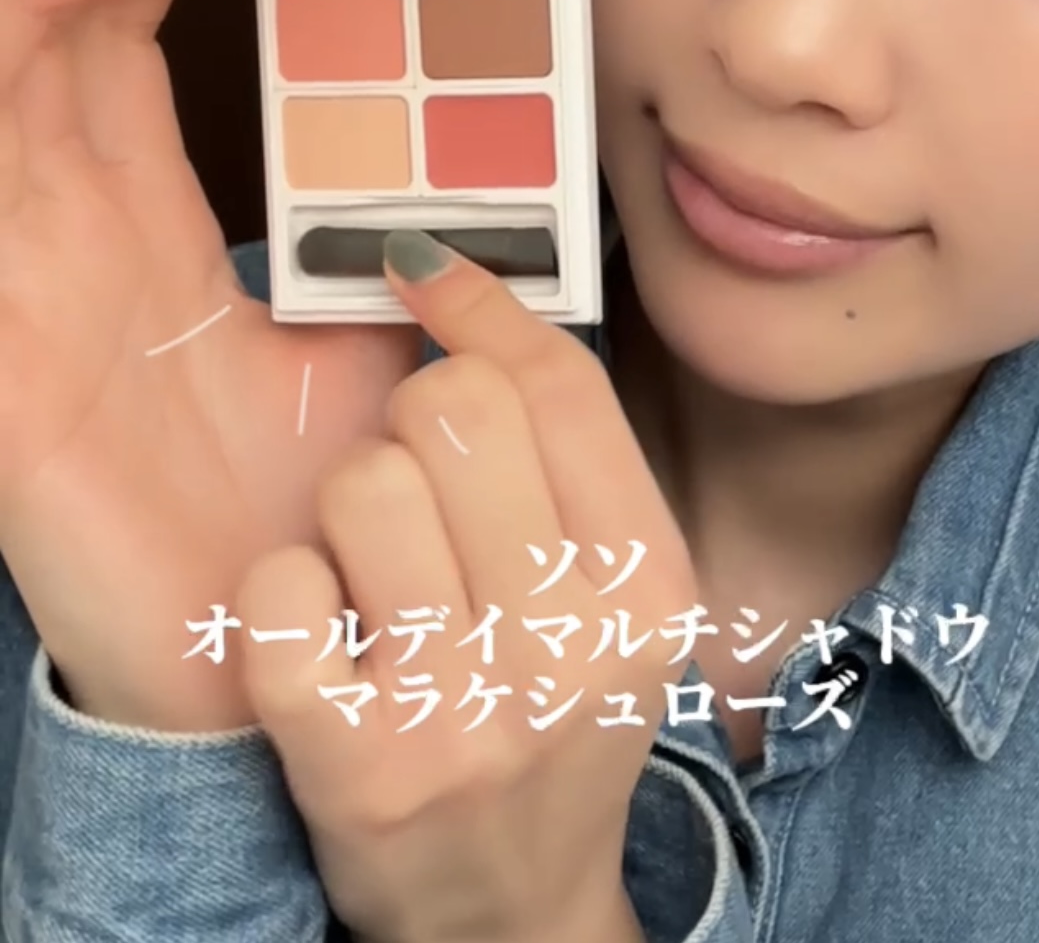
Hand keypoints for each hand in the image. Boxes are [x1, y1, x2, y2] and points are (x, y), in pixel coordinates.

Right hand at [0, 0, 419, 730]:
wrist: (286, 647)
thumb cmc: (324, 507)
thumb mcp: (374, 354)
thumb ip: (393, 266)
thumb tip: (436, 191)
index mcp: (150, 239)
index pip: (109, 69)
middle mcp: (73, 247)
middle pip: (45, 57)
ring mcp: (24, 292)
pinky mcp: (3, 359)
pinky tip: (44, 20)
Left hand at [237, 232, 694, 942]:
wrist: (509, 907)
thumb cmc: (556, 718)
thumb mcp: (618, 597)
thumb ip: (571, 462)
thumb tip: (467, 295)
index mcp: (649, 585)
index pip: (559, 385)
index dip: (479, 303)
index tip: (423, 270)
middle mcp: (571, 647)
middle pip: (458, 410)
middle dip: (413, 417)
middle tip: (415, 477)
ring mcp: (465, 712)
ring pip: (362, 486)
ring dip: (347, 512)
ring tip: (372, 573)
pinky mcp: (357, 766)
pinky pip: (278, 593)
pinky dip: (283, 596)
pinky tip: (321, 637)